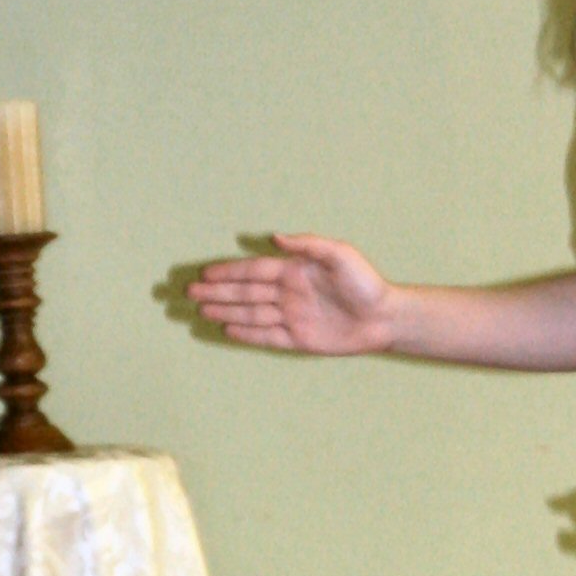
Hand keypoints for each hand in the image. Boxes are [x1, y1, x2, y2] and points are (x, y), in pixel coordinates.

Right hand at [186, 234, 399, 355]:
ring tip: (201, 311)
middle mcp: (289, 293)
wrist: (385, 318)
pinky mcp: (298, 339)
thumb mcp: (340, 255)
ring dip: (226, 312)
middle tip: (190, 293)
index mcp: (295, 271)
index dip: (228, 272)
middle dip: (218, 293)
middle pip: (245, 292)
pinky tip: (227, 330)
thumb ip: (308, 245)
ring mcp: (291, 317)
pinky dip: (246, 333)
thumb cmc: (366, 283)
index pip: (254, 271)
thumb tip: (274, 237)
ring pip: (250, 313)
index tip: (204, 274)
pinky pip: (266, 336)